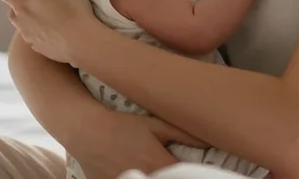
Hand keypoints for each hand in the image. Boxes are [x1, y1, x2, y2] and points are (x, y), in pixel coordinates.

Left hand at [0, 0, 102, 63]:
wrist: (83, 42)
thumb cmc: (68, 7)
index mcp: (19, 4)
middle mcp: (19, 22)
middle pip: (12, 5)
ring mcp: (29, 37)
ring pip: (22, 20)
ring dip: (28, 12)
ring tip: (45, 6)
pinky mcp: (41, 48)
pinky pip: (34, 33)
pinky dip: (39, 27)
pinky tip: (53, 24)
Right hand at [67, 111, 205, 178]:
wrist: (86, 131)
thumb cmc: (123, 125)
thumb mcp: (155, 125)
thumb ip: (185, 134)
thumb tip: (212, 140)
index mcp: (160, 164)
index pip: (186, 176)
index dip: (196, 174)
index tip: (200, 171)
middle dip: (178, 177)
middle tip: (183, 172)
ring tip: (159, 171)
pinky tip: (146, 173)